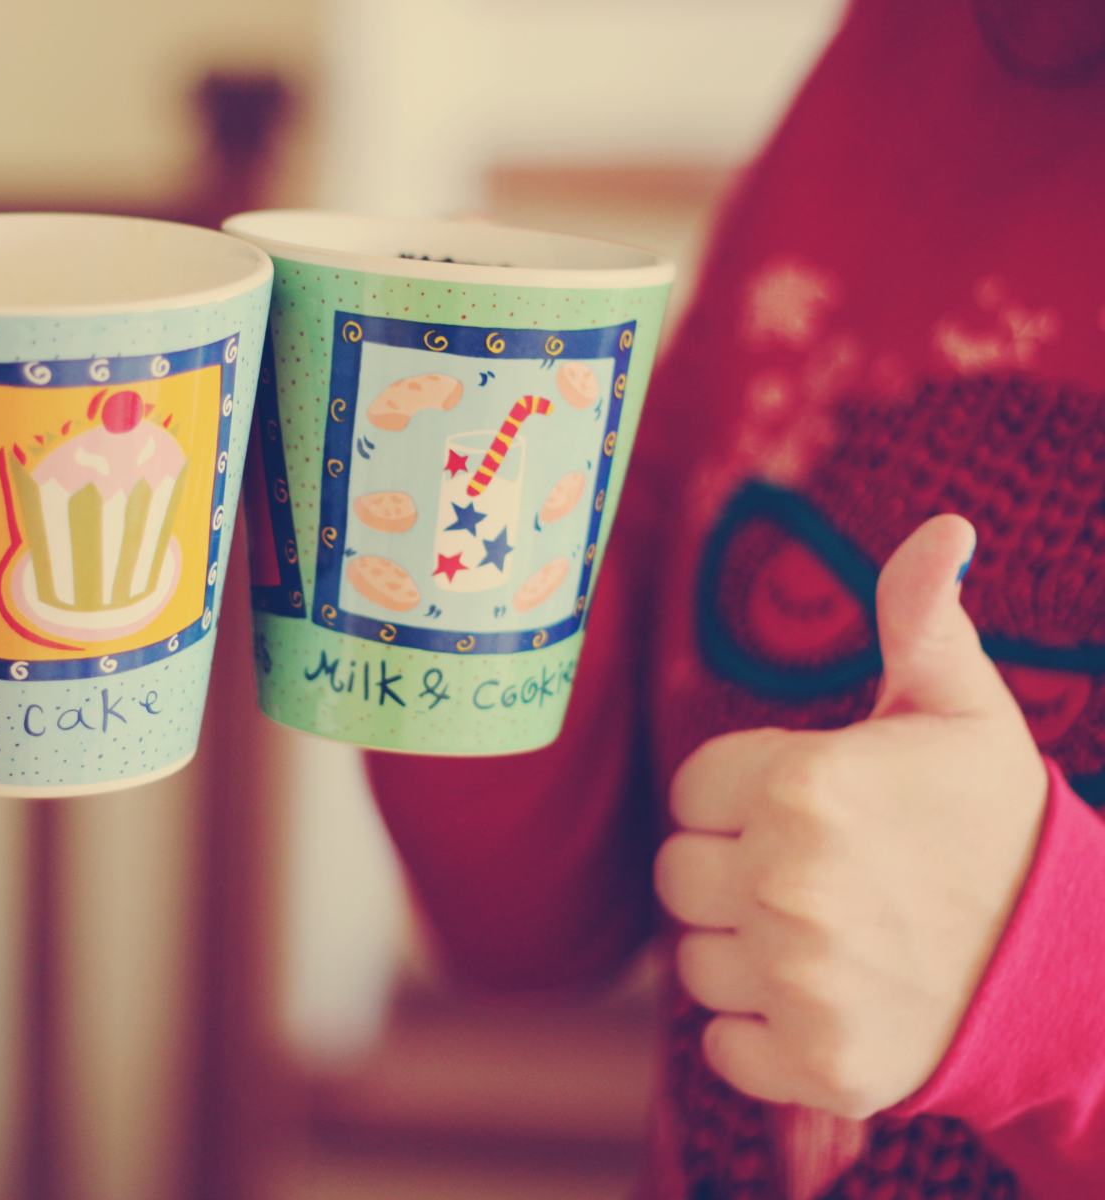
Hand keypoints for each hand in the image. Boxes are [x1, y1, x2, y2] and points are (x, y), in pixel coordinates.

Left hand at [654, 514, 1047, 1117]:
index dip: (740, 796)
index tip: (803, 807)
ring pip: (695, 960)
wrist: (1073, 967)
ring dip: (744, 952)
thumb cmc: (996, 823)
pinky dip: (761, 1034)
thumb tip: (945, 526)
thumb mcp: (961, 709)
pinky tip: (825, 1001)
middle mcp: (788, 881)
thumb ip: (922, 618)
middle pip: (679, 873)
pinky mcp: (815, 1063)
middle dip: (732, 869)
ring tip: (826, 937)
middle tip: (814, 875)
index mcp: (804, 783)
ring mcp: (800, 980)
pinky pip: (723, 1043)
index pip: (691, 788)